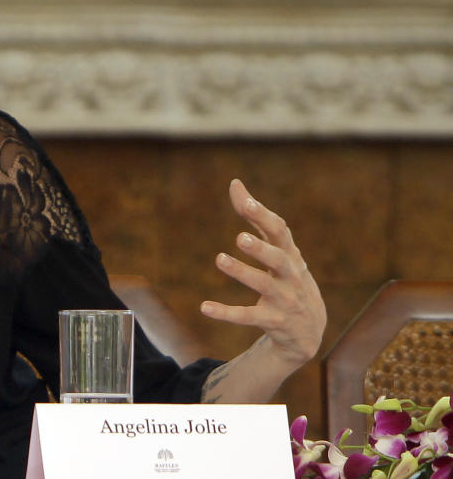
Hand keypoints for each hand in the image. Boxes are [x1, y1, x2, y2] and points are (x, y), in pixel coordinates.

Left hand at [200, 179, 326, 371]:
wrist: (309, 330)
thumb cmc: (288, 277)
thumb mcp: (278, 249)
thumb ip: (255, 217)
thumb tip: (235, 183)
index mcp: (290, 254)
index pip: (280, 232)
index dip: (264, 217)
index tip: (246, 203)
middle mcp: (291, 276)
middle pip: (278, 260)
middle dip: (261, 249)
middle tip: (240, 238)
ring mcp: (284, 300)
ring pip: (263, 286)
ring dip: (242, 273)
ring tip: (220, 259)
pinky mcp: (272, 321)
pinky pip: (247, 317)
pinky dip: (226, 313)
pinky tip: (204, 307)